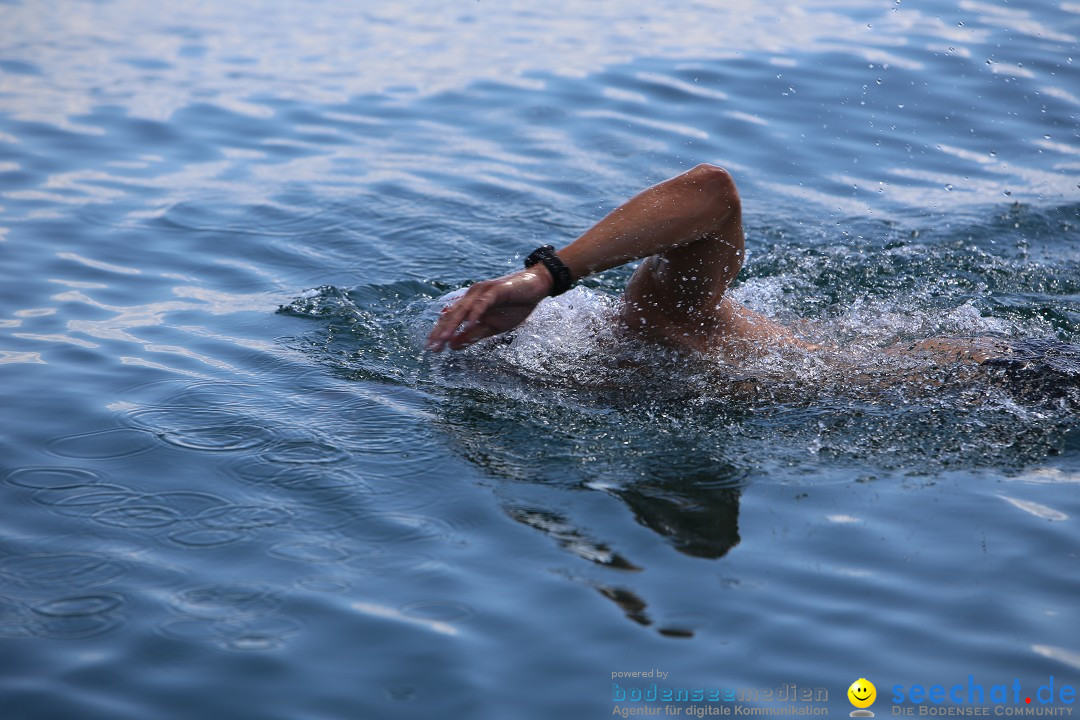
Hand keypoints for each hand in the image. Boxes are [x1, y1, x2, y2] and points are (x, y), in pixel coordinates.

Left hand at [426, 267, 552, 350]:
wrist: (537, 286)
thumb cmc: (515, 306)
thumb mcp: (493, 327)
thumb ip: (473, 335)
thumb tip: (453, 346)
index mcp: (470, 304)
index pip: (450, 320)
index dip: (439, 333)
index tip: (430, 349)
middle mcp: (472, 295)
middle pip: (452, 315)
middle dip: (441, 332)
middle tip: (432, 348)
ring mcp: (482, 291)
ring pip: (463, 310)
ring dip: (453, 325)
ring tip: (444, 339)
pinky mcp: (495, 290)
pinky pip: (482, 304)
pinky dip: (474, 315)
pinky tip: (467, 326)